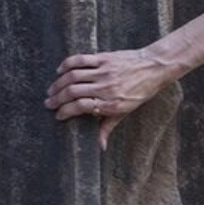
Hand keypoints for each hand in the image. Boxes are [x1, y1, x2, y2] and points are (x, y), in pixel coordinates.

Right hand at [45, 47, 172, 150]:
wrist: (154, 67)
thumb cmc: (140, 91)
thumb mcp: (126, 111)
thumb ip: (108, 127)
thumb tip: (100, 146)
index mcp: (111, 103)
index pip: (80, 107)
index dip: (65, 111)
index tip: (58, 114)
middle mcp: (106, 88)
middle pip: (73, 92)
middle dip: (57, 99)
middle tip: (49, 103)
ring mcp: (104, 72)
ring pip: (73, 76)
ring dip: (58, 84)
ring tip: (51, 91)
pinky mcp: (104, 58)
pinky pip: (80, 60)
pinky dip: (66, 64)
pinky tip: (60, 71)